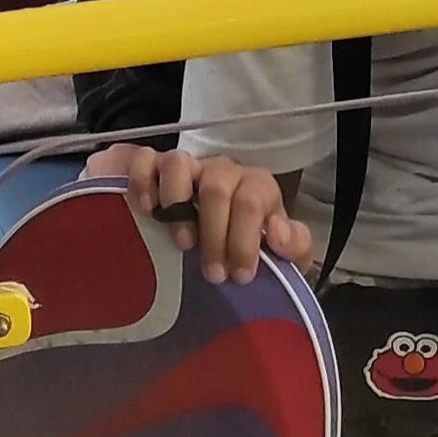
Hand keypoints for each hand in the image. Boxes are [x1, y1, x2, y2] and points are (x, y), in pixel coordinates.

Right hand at [84, 145, 311, 284]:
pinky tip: (146, 210)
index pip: (253, 200)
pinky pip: (145, 160)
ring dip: (177, 204)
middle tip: (213, 275)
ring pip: (179, 163)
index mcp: (255, 189)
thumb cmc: (248, 249)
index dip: (246, 239)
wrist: (219, 243)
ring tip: (181, 243)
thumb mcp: (282, 254)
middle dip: (215, 234)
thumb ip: (295, 245)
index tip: (241, 276)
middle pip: (216, 186)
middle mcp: (221, 172)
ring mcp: (187, 169)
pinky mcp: (154, 170)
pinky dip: (143, 181)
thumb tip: (279, 234)